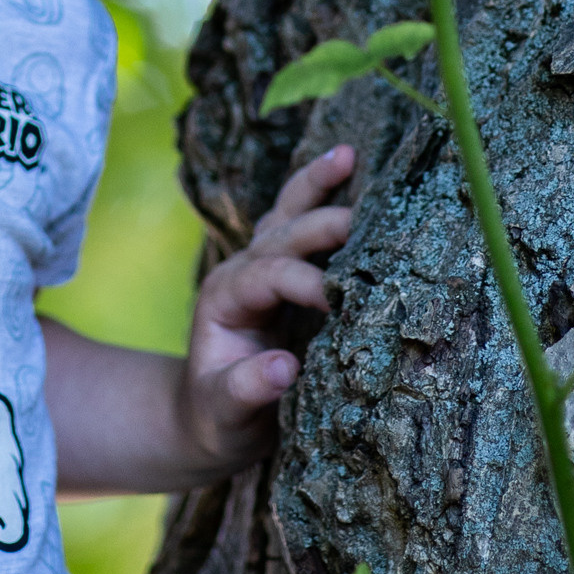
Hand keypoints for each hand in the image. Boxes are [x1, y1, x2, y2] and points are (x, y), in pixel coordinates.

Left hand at [182, 142, 357, 471]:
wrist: (206, 418)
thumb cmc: (216, 419)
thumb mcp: (223, 414)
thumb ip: (245, 389)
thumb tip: (283, 367)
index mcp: (224, 299)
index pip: (270, 276)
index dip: (306, 282)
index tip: (342, 301)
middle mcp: (240, 272)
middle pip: (282, 234)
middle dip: (322, 224)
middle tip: (367, 220)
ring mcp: (260, 264)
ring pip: (286, 212)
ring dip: (316, 183)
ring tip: (348, 154)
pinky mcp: (281, 268)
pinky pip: (299, 221)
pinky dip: (323, 194)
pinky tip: (349, 166)